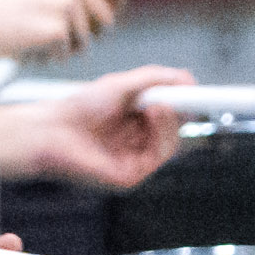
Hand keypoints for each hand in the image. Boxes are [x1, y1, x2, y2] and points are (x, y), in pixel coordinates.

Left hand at [0, 64, 189, 186]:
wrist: (50, 130)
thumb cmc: (78, 108)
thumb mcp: (121, 84)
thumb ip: (155, 78)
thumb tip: (187, 78)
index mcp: (135, 122)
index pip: (172, 115)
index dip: (188, 105)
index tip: (203, 91)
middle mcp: (137, 142)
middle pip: (177, 130)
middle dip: (183, 110)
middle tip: (184, 93)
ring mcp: (134, 160)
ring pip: (171, 143)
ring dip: (171, 120)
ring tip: (159, 103)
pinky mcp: (130, 176)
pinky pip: (158, 156)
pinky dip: (162, 134)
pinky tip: (153, 114)